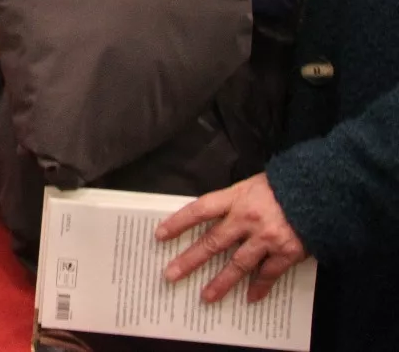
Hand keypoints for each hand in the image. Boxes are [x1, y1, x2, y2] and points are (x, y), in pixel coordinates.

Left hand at [157, 173, 307, 302]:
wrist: (323, 191)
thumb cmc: (284, 185)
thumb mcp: (252, 185)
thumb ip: (233, 201)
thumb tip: (212, 217)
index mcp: (236, 197)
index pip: (199, 210)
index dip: (178, 223)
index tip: (160, 236)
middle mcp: (247, 219)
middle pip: (212, 242)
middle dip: (190, 260)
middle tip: (171, 275)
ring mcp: (267, 237)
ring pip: (237, 264)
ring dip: (221, 282)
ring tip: (206, 297)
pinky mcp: (288, 252)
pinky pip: (269, 274)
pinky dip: (259, 287)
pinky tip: (250, 298)